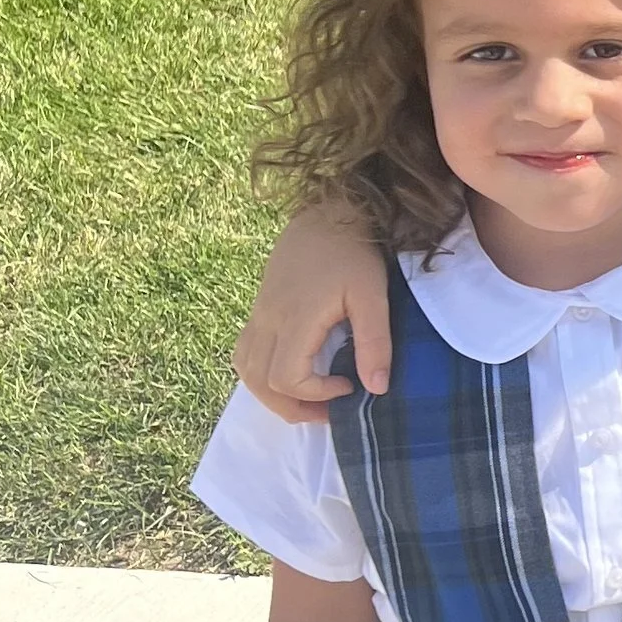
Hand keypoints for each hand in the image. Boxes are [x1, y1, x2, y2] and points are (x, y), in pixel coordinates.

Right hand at [233, 202, 392, 421]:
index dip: (315, 394)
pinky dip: (262, 372)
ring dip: (271, 393)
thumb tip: (376, 389)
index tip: (349, 385)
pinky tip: (294, 370)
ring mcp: (260, 312)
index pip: (286, 377)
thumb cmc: (354, 252)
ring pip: (245, 367)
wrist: (329, 211)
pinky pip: (247, 349)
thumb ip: (375, 342)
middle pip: (257, 380)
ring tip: (308, 397)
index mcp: (296, 318)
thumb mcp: (373, 296)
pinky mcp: (261, 306)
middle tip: (327, 411)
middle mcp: (269, 318)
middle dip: (290, 405)